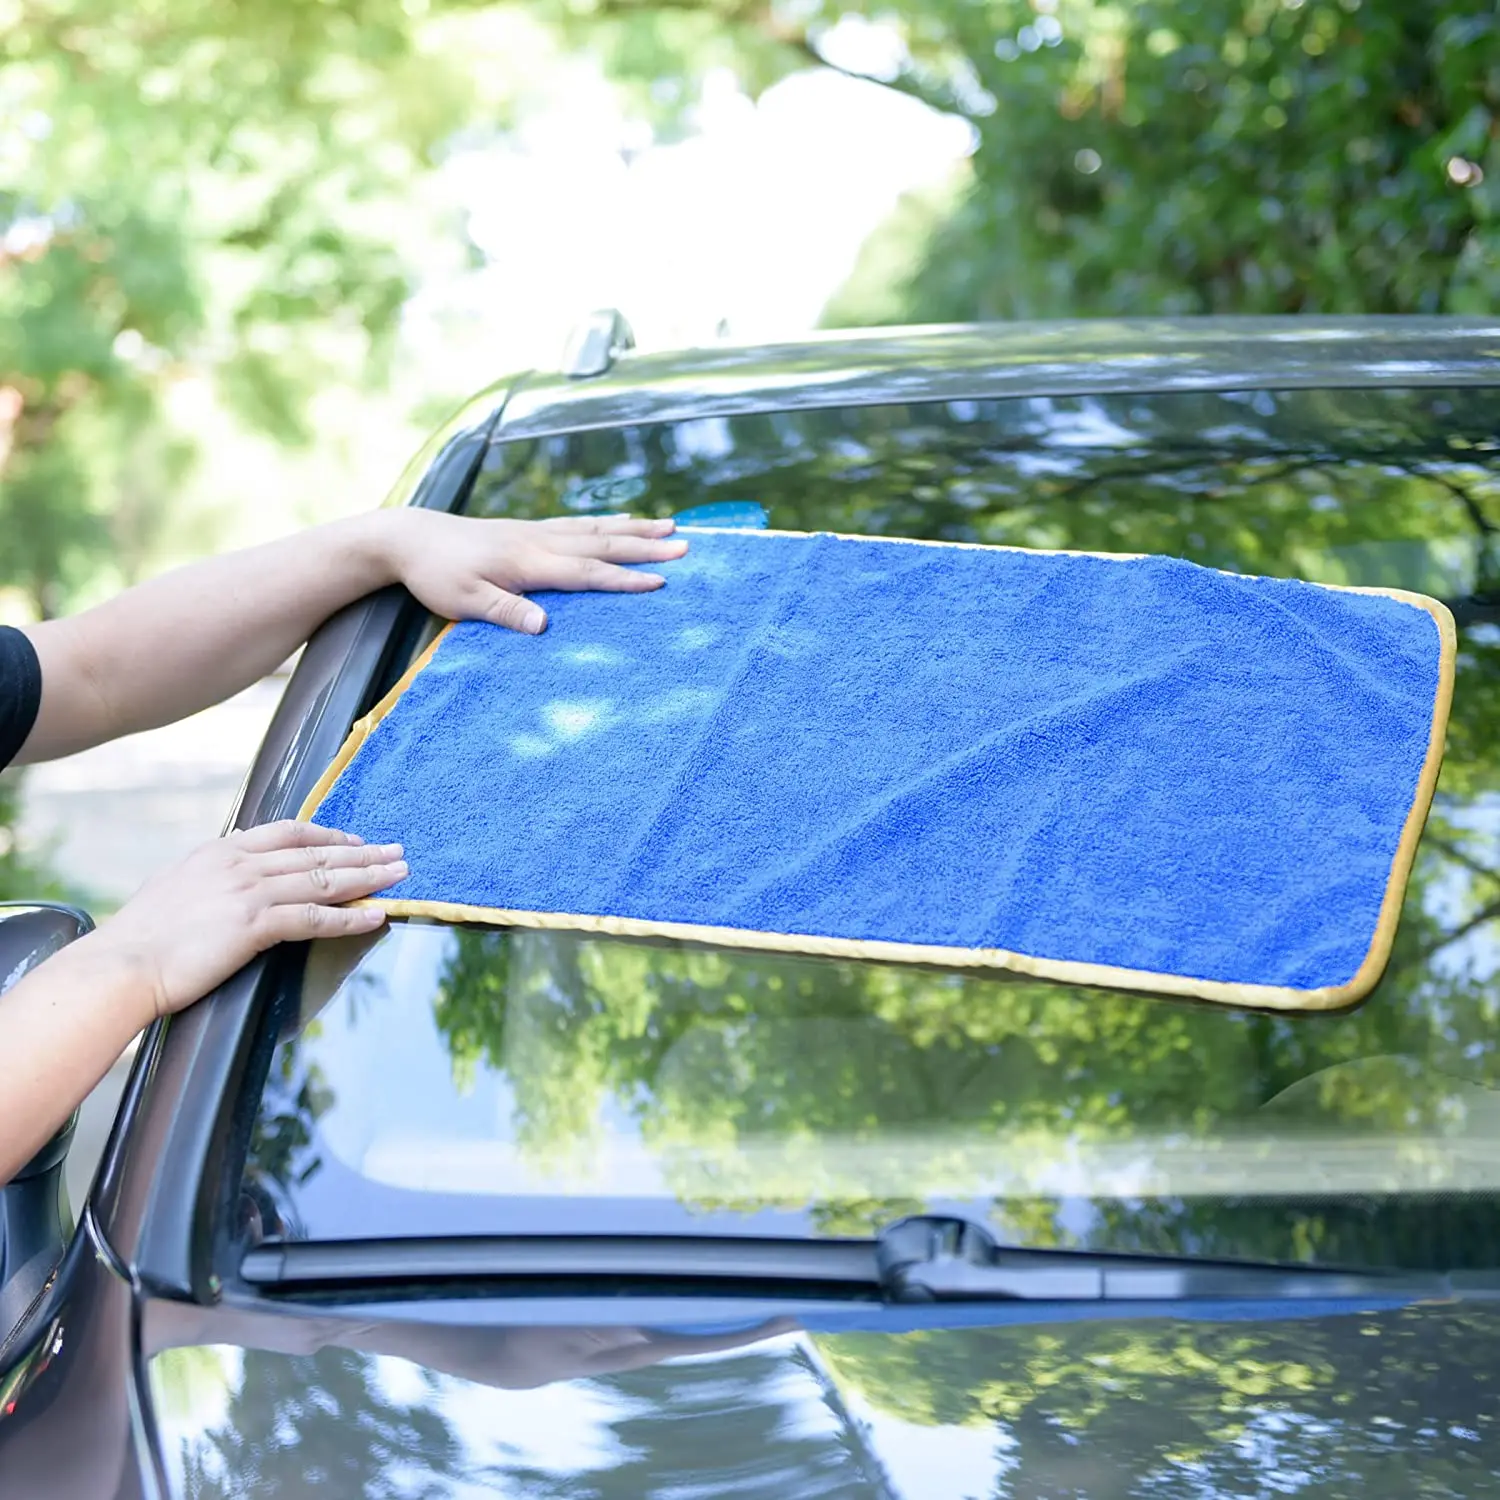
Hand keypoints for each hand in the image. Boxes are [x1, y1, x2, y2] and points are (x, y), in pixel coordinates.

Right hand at [95, 821, 403, 1022]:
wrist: (123, 964)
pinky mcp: (255, 924)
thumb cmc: (142, 936)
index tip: (354, 838)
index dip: (327, 835)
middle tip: (397, 851)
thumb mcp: (175, 885)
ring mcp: (249, 892)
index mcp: (221, 851)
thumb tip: (222, 879)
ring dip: (368, 878)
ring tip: (401, 876)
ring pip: (324, 880)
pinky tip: (375, 916)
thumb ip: (208, 876)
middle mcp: (240, 864)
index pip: (287, 833)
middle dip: (363, 852)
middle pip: (317, 853)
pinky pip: (315, 917)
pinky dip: (350, 917)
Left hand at [381, 511, 688, 633]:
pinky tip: (624, 522)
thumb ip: (505, 612)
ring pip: (596, 529)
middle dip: (645, 547)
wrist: (411, 537)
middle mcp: (540, 542)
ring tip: (670, 527)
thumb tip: (545, 627)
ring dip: (635, 529)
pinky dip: (608, 522)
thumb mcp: (464, 603)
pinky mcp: (531, 530)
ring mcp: (537, 532)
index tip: (660, 582)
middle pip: (602, 543)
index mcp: (528, 563)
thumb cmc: (437, 575)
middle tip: (685, 545)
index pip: (586, 572)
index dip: (624, 579)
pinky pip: (580, 524)